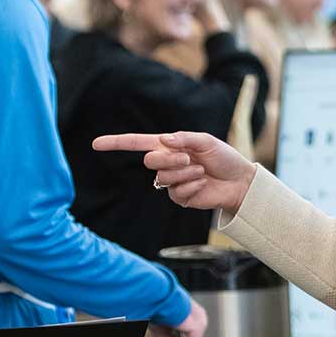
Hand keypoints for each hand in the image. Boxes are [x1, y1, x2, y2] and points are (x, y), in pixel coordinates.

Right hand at [92, 131, 257, 212]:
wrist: (238, 181)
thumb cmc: (224, 158)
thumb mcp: (205, 141)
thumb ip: (184, 139)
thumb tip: (162, 140)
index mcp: (169, 146)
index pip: (137, 143)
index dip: (116, 143)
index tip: (96, 143)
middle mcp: (167, 163)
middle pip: (150, 161)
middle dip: (171, 160)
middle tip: (190, 160)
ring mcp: (172, 182)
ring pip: (164, 178)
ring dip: (185, 174)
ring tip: (201, 172)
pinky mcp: (179, 197)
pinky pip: (176, 192)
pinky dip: (191, 186)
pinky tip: (202, 184)